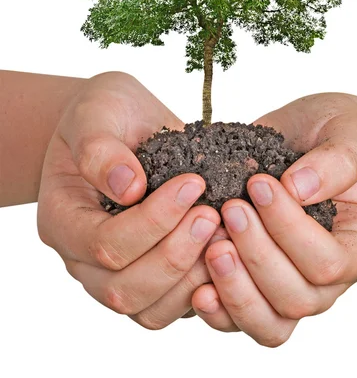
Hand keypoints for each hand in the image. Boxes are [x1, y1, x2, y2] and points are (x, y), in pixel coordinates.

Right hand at [37, 71, 220, 328]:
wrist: (120, 123)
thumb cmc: (105, 114)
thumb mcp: (96, 113)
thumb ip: (101, 148)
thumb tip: (129, 187)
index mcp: (62, 219)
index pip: (103, 244)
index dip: (152, 221)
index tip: (192, 184)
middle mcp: (83, 259)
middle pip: (123, 288)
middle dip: (175, 254)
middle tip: (213, 214)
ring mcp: (116, 273)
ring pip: (149, 309)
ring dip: (192, 277)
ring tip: (225, 234)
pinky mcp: (150, 278)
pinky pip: (173, 306)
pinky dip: (203, 288)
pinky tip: (228, 251)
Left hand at [190, 93, 356, 346]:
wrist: (313, 137)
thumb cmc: (336, 134)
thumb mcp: (347, 135)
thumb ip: (334, 162)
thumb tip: (297, 189)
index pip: (328, 261)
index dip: (289, 228)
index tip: (258, 184)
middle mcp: (332, 278)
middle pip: (296, 298)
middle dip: (256, 256)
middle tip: (230, 210)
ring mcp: (294, 286)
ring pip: (269, 323)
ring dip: (235, 289)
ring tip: (211, 247)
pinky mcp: (258, 285)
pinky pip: (240, 319)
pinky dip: (218, 310)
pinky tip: (196, 286)